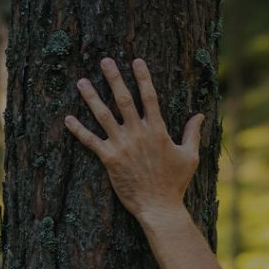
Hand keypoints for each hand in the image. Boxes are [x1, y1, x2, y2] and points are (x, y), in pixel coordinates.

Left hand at [64, 57, 203, 220]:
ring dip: (91, 97)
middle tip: (104, 61)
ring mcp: (122, 145)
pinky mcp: (109, 159)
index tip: (136, 61)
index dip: (143, 77)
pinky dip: (78, 129)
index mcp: (158, 131)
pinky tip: (68, 118)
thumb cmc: (176, 183)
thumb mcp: (190, 156)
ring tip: (81, 82)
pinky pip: (90, 141)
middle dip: (114, 78)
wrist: (159, 207)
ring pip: (103, 116)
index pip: (150, 97)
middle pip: (124, 100)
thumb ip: (192, 133)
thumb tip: (200, 115)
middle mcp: (138, 134)